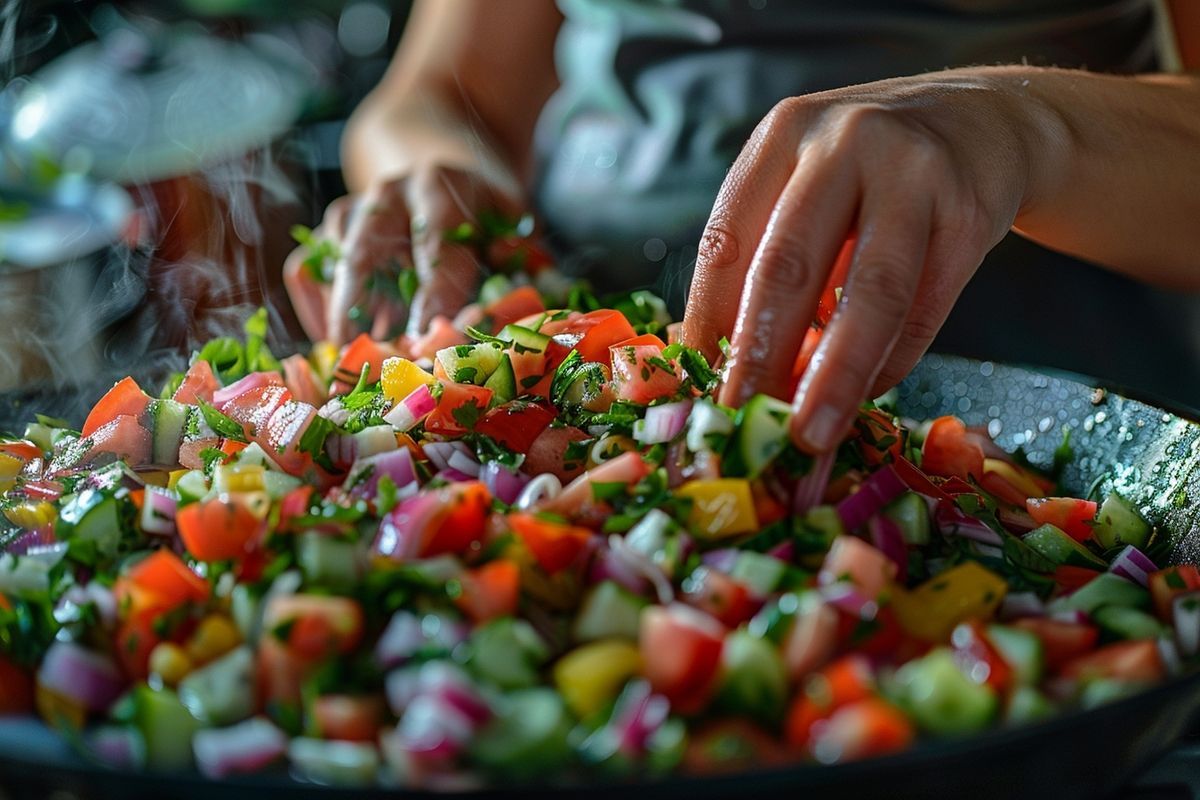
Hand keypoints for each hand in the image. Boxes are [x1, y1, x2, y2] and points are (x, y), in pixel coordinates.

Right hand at [284, 165, 521, 344]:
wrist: (443, 174)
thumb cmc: (482, 209)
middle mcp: (387, 194)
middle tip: (364, 353)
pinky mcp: (331, 231)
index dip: (433, 290)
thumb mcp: (510, 213)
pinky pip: (305, 268)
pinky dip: (314, 306)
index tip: (428, 331)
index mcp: (437, 186)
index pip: (434, 242)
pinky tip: (334, 341)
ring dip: (339, 313)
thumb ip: (515, 242)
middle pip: (365, 251)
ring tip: (350, 356)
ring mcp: (354, 209)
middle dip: (363, 307)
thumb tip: (510, 264)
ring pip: (331, 262)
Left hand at [682, 70, 1058, 451]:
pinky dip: (889, 360)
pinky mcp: (971, 212)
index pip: (726, 242)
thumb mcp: (807, 184)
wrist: (985, 121)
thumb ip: (765, 258)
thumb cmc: (870, 170)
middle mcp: (844, 142)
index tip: (695, 388)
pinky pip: (923, 308)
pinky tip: (865, 393)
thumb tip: (720, 365)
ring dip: (835, 376)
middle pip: (789, 267)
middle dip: (760, 357)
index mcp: (782, 136)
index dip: (707, 322)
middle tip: (742, 423)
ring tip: (811, 433)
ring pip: (869, 293)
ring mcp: (915, 174)